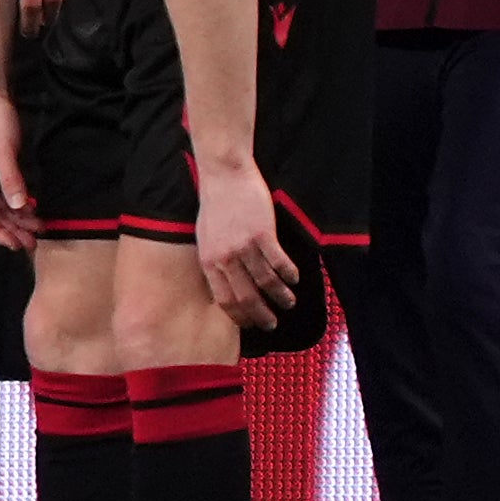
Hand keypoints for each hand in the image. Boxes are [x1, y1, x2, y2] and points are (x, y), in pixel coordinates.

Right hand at [0, 93, 37, 250]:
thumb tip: (19, 207)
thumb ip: (11, 180)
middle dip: (12, 228)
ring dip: (18, 217)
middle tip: (33, 243)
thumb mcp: (3, 151)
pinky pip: (7, 192)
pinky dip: (20, 202)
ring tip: (38, 229)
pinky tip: (33, 210)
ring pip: (1, 205)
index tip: (16, 245)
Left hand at [191, 153, 295, 330]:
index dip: (240, 316)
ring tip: (289, 303)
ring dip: (280, 296)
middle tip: (272, 324)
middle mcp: (226, 258)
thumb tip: (224, 283)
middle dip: (261, 315)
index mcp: (208, 261)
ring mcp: (244, 246)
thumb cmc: (214, 204)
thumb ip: (214, 260)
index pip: (224, 300)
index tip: (251, 325)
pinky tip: (295, 278)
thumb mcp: (204, 237)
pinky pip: (279, 262)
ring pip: (266, 282)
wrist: (224, 175)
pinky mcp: (262, 234)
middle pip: (246, 297)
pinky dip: (289, 273)